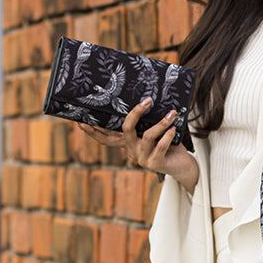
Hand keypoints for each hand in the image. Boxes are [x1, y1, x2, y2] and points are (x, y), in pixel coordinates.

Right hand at [75, 97, 197, 186]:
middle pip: (126, 129)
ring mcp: (142, 158)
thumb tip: (150, 98)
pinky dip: (168, 135)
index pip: (106, 138)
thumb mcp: (156, 129)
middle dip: (135, 113)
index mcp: (128, 142)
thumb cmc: (169, 142)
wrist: (182, 164)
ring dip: (161, 123)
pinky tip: (174, 129)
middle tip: (147, 101)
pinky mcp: (154, 164)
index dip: (93, 132)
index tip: (80, 122)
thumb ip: (149, 120)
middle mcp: (132, 150)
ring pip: (148, 136)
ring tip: (171, 114)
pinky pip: (160, 146)